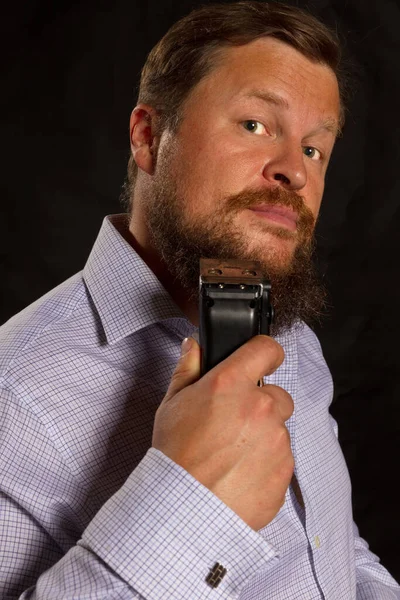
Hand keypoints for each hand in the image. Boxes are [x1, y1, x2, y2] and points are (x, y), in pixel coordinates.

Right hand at [152, 335, 293, 530]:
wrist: (184, 508)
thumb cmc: (175, 455)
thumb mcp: (172, 405)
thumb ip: (187, 369)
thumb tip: (195, 346)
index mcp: (232, 384)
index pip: (266, 349)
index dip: (264, 353)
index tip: (261, 360)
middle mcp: (260, 407)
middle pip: (277, 394)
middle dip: (262, 405)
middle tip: (234, 424)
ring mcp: (277, 440)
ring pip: (279, 429)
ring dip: (263, 436)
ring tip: (232, 455)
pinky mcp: (285, 470)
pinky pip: (282, 459)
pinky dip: (267, 464)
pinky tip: (240, 474)